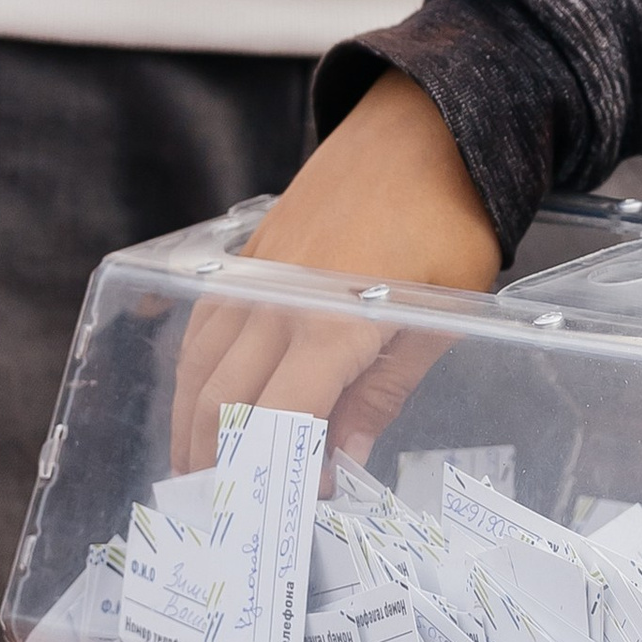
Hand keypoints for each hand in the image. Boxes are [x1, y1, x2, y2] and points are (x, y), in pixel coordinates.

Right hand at [170, 70, 501, 473]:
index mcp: (330, 322)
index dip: (280, 477)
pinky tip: (194, 404)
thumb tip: (341, 464)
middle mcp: (275, 299)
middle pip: (220, 404)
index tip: (293, 513)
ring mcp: (251, 273)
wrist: (425, 126)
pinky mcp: (243, 255)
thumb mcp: (440, 319)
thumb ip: (383, 395)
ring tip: (203, 477)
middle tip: (231, 515)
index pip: (278, 422)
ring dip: (193, 428)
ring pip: (197, 368)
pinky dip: (192, 374)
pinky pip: (201, 326)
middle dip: (219, 467)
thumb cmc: (449, 222)